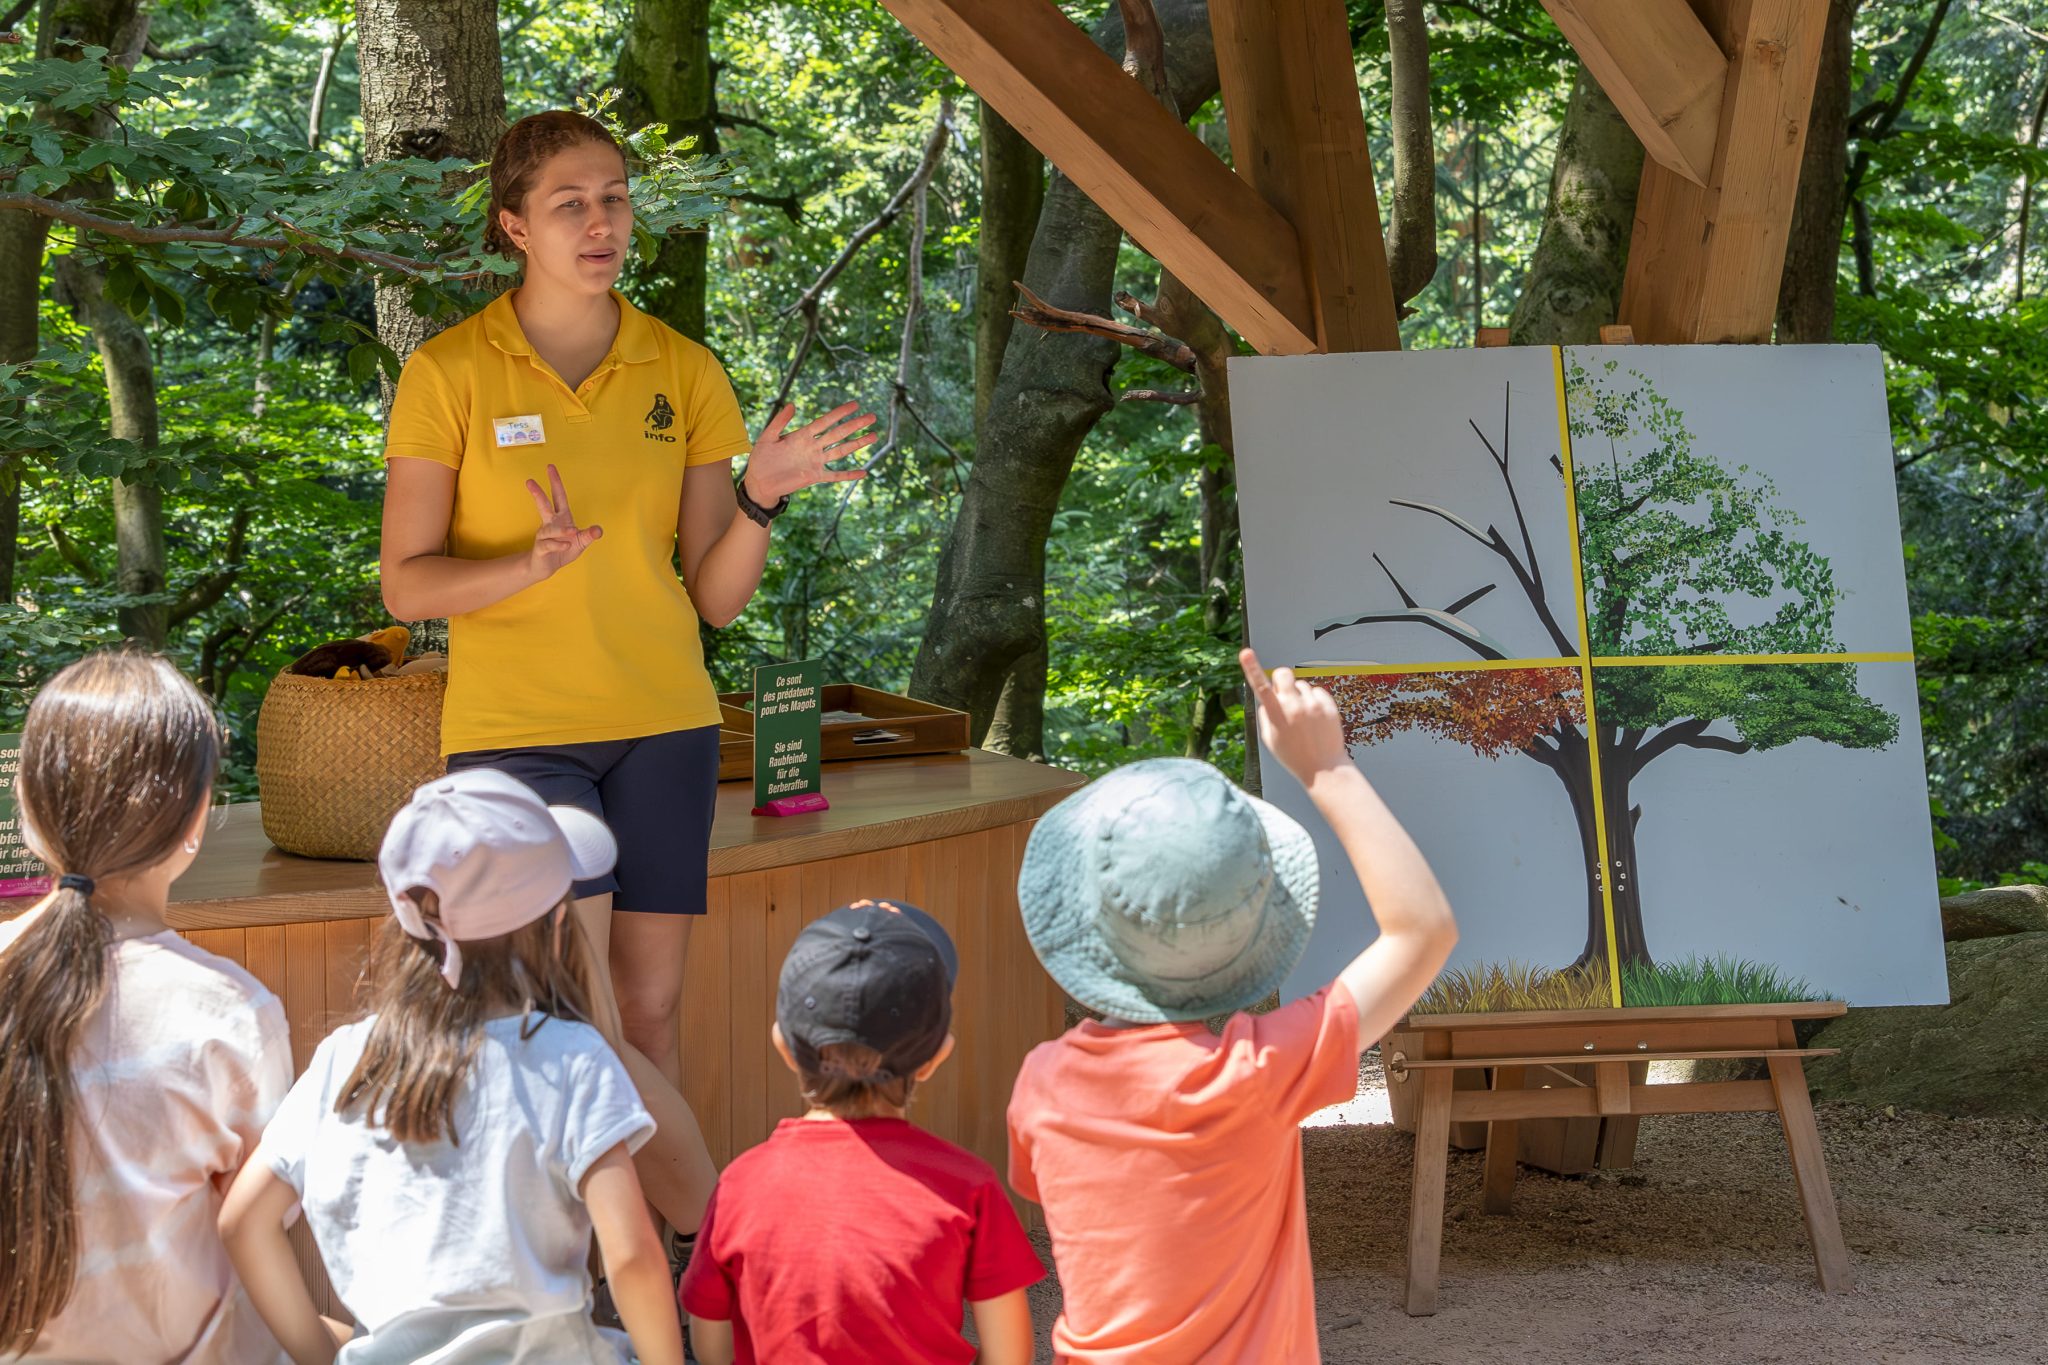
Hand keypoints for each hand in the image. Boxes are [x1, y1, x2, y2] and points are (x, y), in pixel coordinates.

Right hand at [525, 464, 601, 579]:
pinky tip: (567, 545)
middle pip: (544, 505)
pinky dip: (558, 544)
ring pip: (550, 529)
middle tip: (529, 481)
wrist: (546, 567)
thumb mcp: (581, 542)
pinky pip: (548, 544)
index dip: (556, 482)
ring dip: (561, 530)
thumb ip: (589, 535)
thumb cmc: (563, 550)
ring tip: (572, 531)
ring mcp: (544, 536)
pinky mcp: (541, 548)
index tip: (550, 467)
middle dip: (538, 493)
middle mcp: (551, 523)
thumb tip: (598, 530)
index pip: (559, 497)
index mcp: (561, 518)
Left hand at [739, 401, 876, 504]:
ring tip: (873, 436)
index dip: (840, 413)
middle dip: (855, 425)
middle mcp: (812, 447)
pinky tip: (863, 472)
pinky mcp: (814, 476)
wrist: (758, 481)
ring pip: (840, 451)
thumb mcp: (767, 437)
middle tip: (872, 417)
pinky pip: (834, 475)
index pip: (825, 421)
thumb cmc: (761, 458)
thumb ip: (779, 421)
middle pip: (838, 433)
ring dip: (857, 444)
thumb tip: (792, 404)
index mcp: (802, 435)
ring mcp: (815, 462)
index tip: (855, 404)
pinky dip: (848, 474)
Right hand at [1239, 648, 1349, 785]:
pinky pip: (1317, 692)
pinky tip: (1315, 718)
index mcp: (1276, 716)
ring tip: (1303, 717)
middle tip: (1284, 693)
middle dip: (1281, 679)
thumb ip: (1266, 715)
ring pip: (1301, 685)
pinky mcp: (1328, 706)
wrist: (1324, 768)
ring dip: (1299, 695)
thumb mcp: (1270, 740)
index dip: (1252, 668)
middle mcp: (1294, 707)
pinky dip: (1314, 701)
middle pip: (1284, 674)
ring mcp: (1313, 705)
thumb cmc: (1293, 756)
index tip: (1245, 652)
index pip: (1261, 687)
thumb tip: (1267, 698)